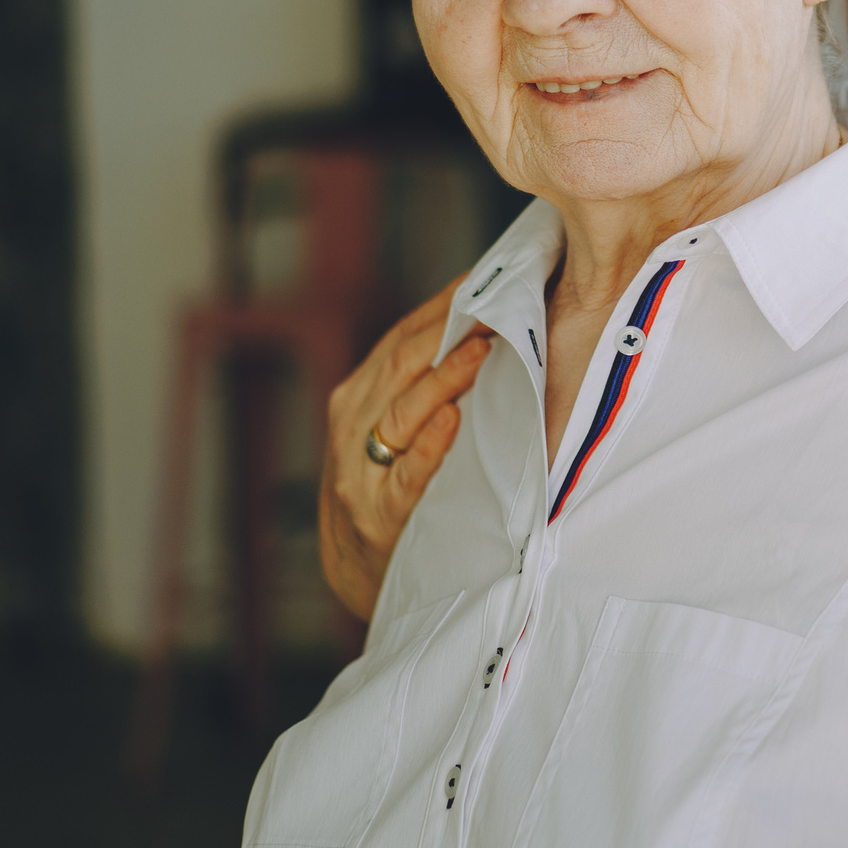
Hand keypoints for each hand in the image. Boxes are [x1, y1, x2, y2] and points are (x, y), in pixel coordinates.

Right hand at [319, 277, 491, 618]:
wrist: (357, 566)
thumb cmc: (390, 482)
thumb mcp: (395, 426)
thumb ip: (425, 382)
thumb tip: (484, 320)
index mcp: (360, 394)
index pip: (402, 339)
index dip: (444, 308)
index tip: (487, 280)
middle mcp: (352, 423)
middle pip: (401, 365)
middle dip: (449, 332)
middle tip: (496, 305)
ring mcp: (360, 470)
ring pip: (402, 411)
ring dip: (444, 378)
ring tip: (481, 350)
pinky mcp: (379, 515)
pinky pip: (407, 474)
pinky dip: (429, 445)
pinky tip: (452, 420)